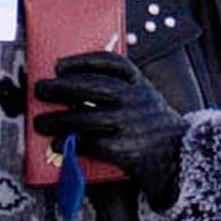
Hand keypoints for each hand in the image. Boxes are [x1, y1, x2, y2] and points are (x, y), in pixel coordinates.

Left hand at [33, 51, 186, 208]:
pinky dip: (70, 143)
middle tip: (40, 89)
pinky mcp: (125, 149)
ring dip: (57, 119)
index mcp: (139, 84)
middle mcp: (134, 99)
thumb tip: (70, 89)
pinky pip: (90, 143)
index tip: (59, 65)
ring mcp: (129, 124)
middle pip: (90, 87)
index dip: (81, 61)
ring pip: (85, 117)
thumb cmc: (152, 127)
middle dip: (60, 87)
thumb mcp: (144, 99)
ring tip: (40, 123)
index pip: (110, 63)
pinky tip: (57, 143)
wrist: (180, 158)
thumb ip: (119, 90)